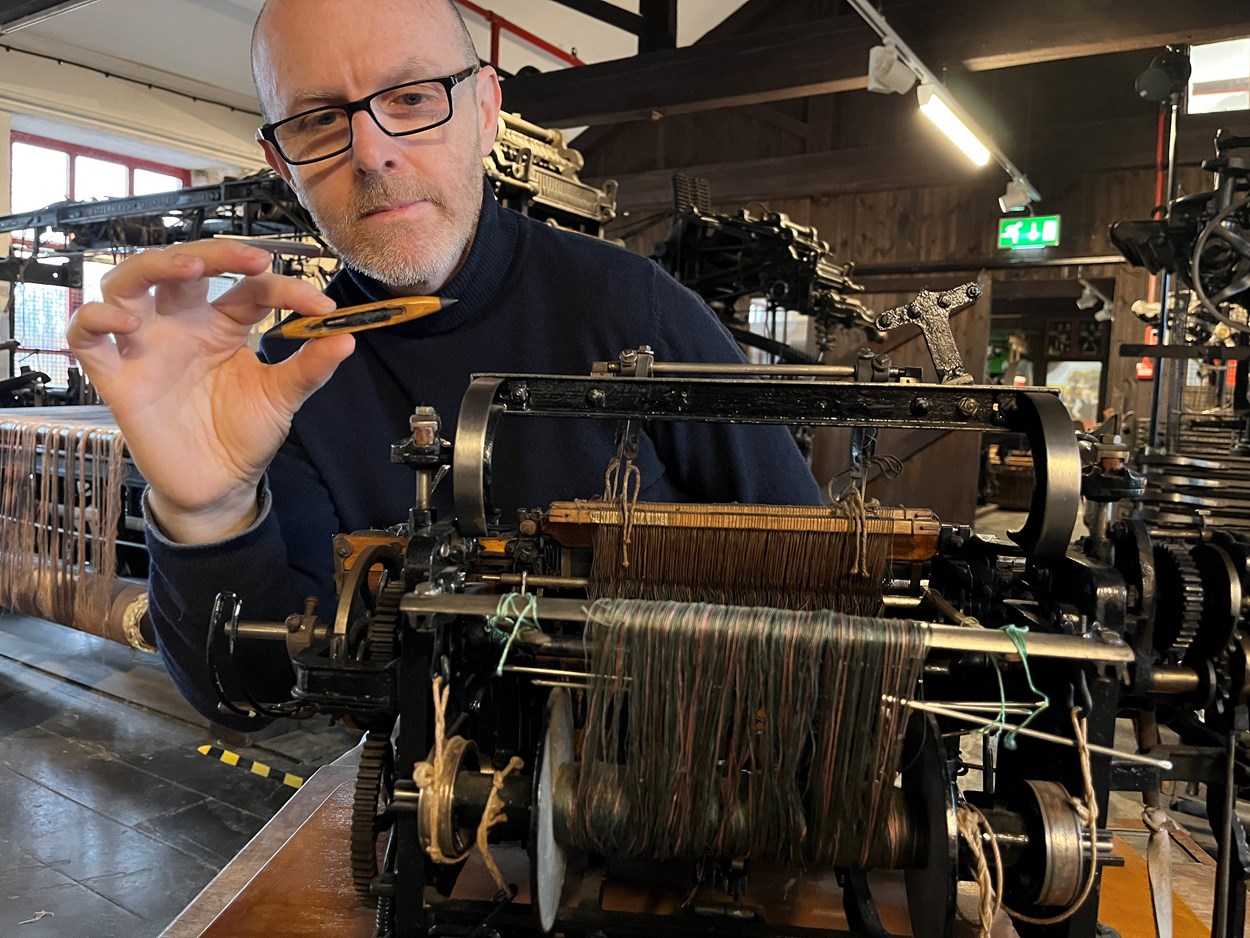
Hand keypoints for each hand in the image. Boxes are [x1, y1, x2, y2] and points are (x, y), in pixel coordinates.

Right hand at [67, 241, 353, 543]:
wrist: (218, 485)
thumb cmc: (244, 434)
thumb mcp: (283, 398)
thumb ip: (310, 367)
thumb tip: (347, 336)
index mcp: (223, 324)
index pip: (249, 287)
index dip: (285, 288)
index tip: (320, 308)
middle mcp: (181, 325)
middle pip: (181, 267)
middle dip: (213, 253)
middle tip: (250, 259)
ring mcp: (146, 346)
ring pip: (127, 284)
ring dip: (152, 266)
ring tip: (188, 268)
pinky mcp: (117, 377)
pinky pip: (86, 337)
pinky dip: (95, 318)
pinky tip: (125, 320)